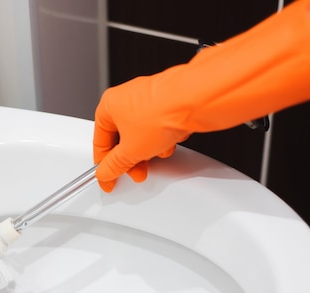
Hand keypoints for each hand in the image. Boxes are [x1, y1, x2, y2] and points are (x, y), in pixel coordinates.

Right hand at [92, 0, 309, 191]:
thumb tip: (108, 178)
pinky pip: (161, 128)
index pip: (99, 140)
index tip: (108, 182)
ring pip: (143, 133)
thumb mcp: (134, 147)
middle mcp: (133, 96)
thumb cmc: (172, 110)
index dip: (103, 165)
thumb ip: (117, 166)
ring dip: (148, 152)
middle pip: (122, 135)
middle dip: (129, 158)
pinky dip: (163, 142)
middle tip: (137, 175)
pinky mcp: (178, 100)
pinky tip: (172, 149)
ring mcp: (156, 97)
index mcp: (113, 103)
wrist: (210, 95)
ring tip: (158, 162)